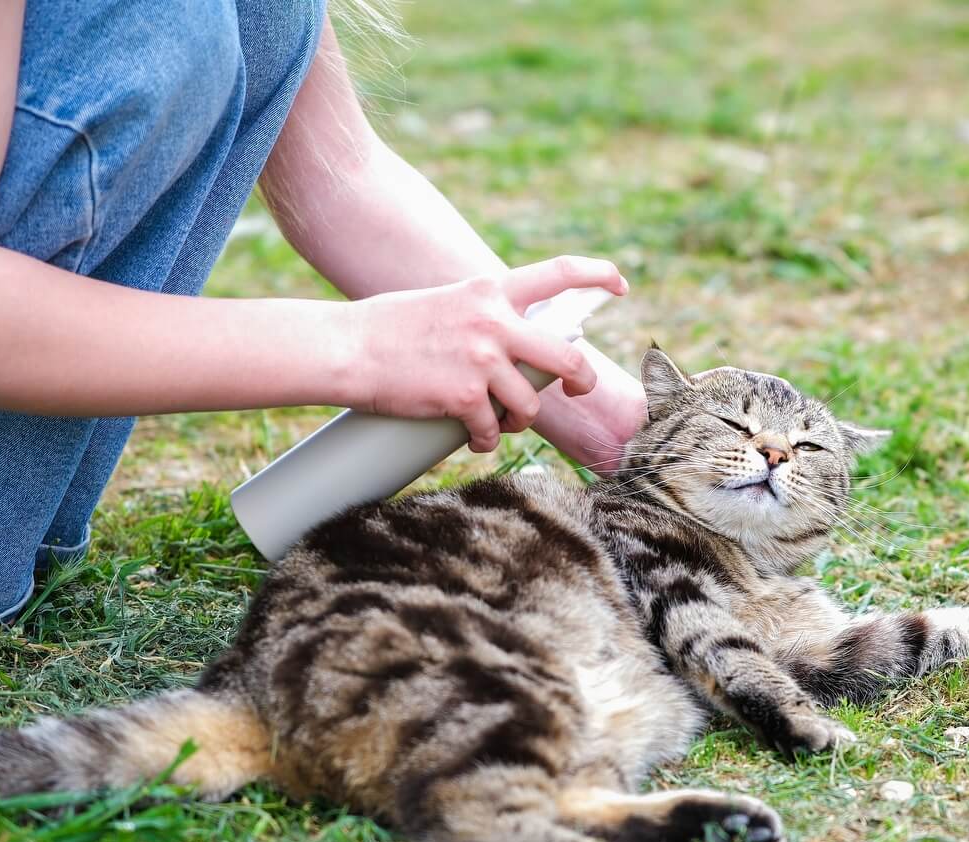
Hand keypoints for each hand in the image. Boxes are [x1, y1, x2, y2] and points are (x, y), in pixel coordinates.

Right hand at [339, 256, 627, 451]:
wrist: (348, 349)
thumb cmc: (388, 328)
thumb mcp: (447, 304)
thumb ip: (482, 317)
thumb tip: (511, 346)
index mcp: (490, 291)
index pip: (558, 272)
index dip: (598, 275)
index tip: (620, 284)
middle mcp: (494, 323)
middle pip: (567, 358)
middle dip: (582, 380)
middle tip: (578, 389)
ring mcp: (482, 361)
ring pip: (529, 405)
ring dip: (519, 421)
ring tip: (498, 422)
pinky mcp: (464, 398)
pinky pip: (493, 431)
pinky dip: (485, 441)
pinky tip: (473, 439)